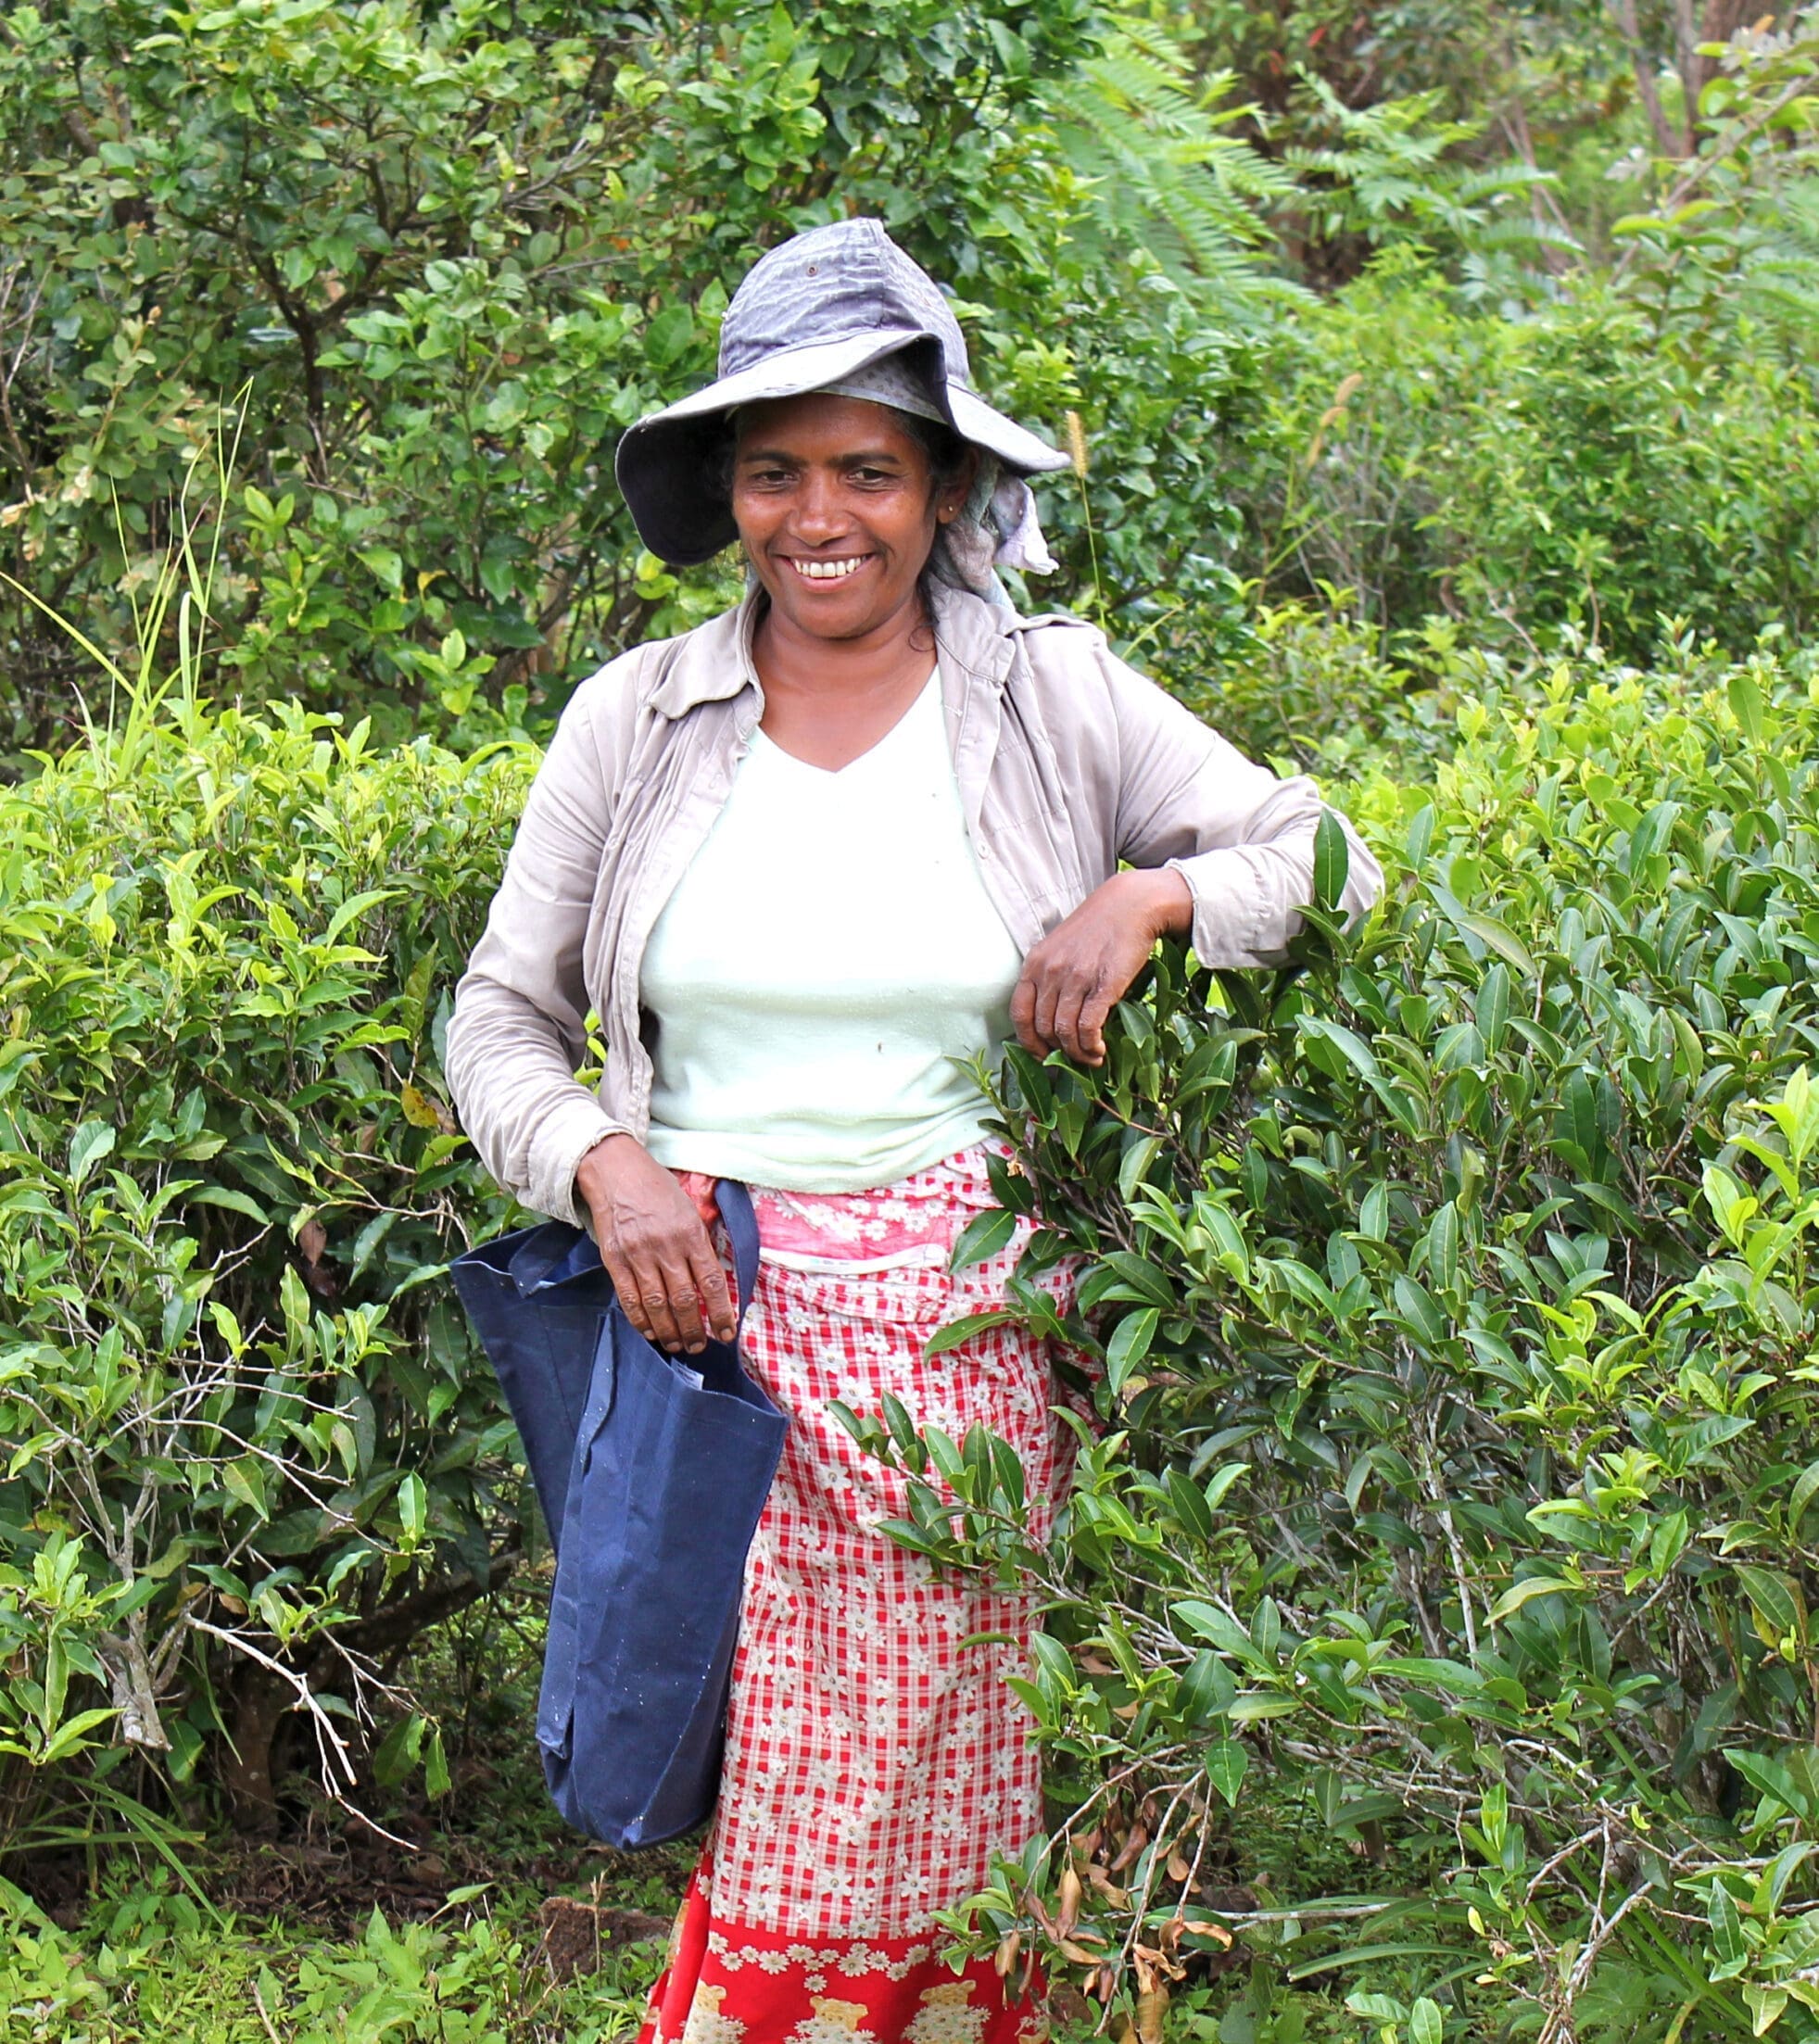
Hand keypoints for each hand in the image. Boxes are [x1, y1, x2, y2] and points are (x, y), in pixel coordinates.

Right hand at [574, 1135, 736, 1353]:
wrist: (617, 1172)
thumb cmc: (659, 1190)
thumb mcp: (690, 1209)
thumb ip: (700, 1244)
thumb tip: (713, 1283)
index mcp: (690, 1233)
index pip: (711, 1282)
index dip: (720, 1313)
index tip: (727, 1333)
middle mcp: (666, 1247)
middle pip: (684, 1300)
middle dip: (694, 1330)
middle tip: (700, 1346)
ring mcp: (638, 1255)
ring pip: (657, 1305)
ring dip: (669, 1332)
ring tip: (678, 1345)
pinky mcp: (614, 1260)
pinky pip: (629, 1298)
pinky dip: (641, 1320)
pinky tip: (650, 1332)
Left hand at [1010, 868, 1192, 1067]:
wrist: (1130, 905)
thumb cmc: (1097, 928)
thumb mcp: (1061, 948)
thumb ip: (1052, 978)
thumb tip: (1053, 1021)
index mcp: (1034, 964)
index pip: (1019, 1014)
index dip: (1028, 1041)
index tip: (1042, 1054)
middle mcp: (1049, 972)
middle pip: (1042, 1028)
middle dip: (1057, 1052)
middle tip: (1074, 1058)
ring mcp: (1074, 979)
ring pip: (1064, 1033)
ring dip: (1078, 1053)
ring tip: (1091, 1057)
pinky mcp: (1102, 986)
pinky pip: (1087, 1028)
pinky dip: (1091, 1046)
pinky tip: (1100, 1049)